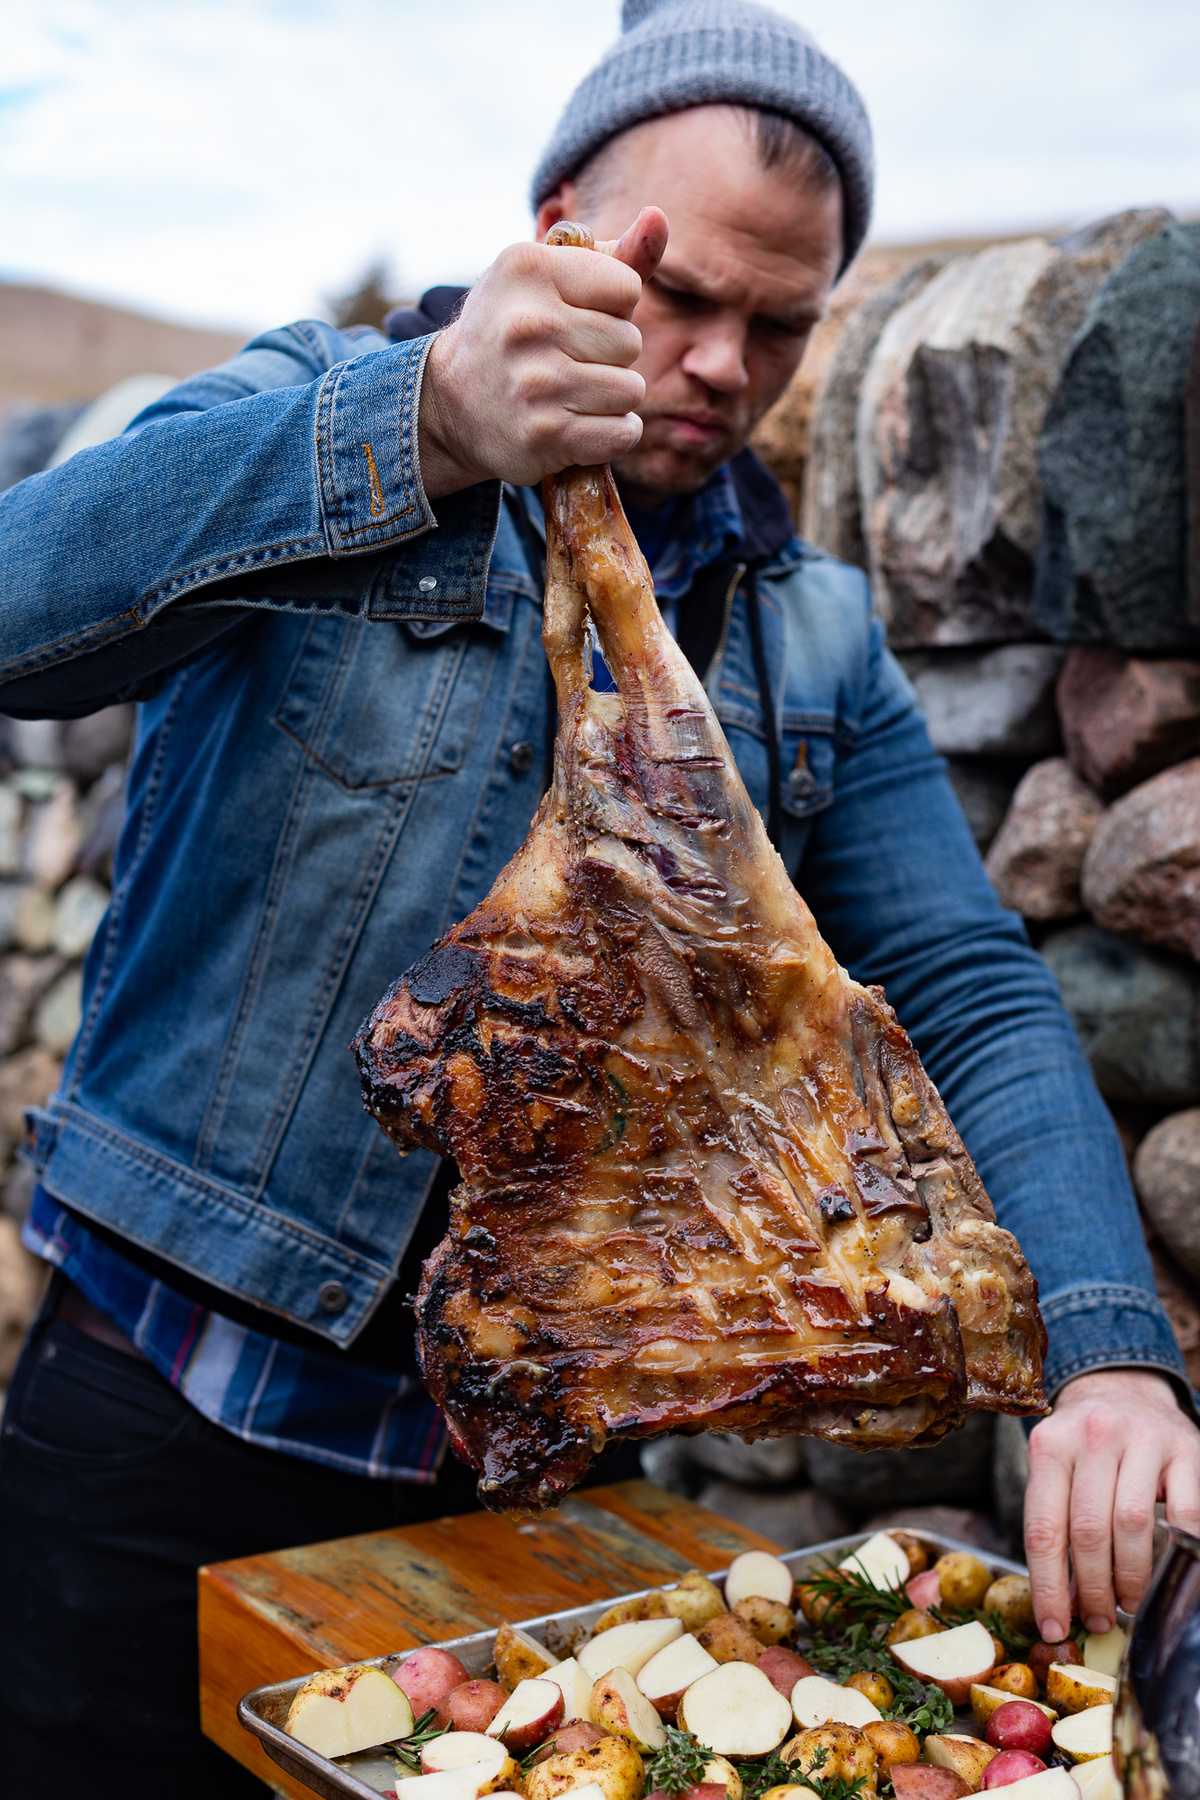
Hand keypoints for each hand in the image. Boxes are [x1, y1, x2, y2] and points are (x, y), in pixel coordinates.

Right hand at [418, 208, 668, 497]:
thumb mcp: (548, 278)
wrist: (449, 403)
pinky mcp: (544, 437)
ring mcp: (535, 384)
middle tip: (566, 361)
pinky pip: (622, 433)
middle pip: (631, 342)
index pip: (627, 289)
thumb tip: (658, 217)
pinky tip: (578, 425)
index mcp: (528, 268)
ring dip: (612, 398)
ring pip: (631, 390)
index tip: (574, 318)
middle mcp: (528, 323)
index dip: (611, 309)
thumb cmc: (513, 330)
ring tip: (571, 394)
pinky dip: (611, 434)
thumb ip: (613, 254)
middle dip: (610, 356)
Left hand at [1024, 1368, 1199, 1638]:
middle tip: (1099, 1619)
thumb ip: (1057, 1527)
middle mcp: (1093, 1435)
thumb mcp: (1057, 1471)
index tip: (1054, 1627)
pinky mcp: (1184, 1448)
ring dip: (1130, 1578)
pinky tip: (1170, 1575)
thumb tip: (1065, 1605)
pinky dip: (1178, 1552)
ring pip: (1132, 1524)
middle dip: (1093, 1588)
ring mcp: (1141, 1438)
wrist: (1124, 1389)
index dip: (1048, 1587)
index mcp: (1050, 1444)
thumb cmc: (1085, 1447)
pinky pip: (1185, 1514)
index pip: (1043, 1528)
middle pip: (1087, 1530)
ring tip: (1128, 1604)